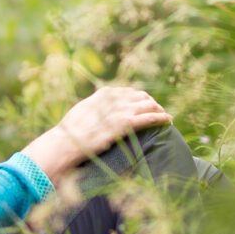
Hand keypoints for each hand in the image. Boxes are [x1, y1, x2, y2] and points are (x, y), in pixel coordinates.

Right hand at [23, 85, 171, 179]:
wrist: (66, 142)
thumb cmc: (70, 132)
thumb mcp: (82, 111)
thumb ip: (95, 106)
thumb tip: (99, 108)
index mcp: (104, 93)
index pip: (129, 91)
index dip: (140, 98)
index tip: (145, 104)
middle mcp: (114, 98)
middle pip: (142, 96)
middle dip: (152, 103)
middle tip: (158, 111)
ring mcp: (120, 110)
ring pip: (148, 105)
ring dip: (159, 110)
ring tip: (166, 116)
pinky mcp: (125, 124)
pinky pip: (149, 118)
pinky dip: (161, 118)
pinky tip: (168, 121)